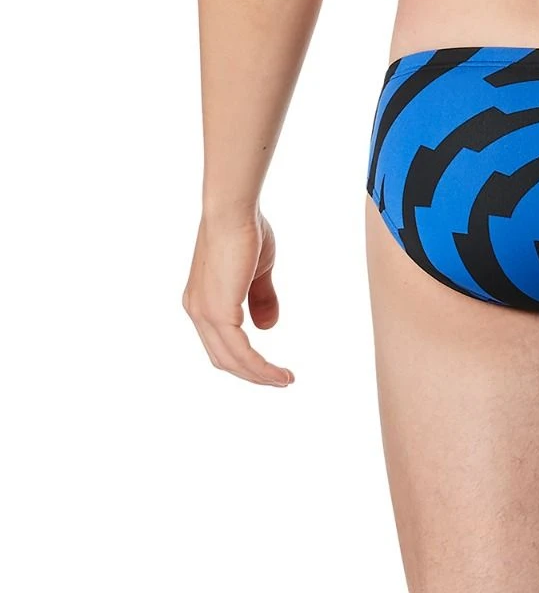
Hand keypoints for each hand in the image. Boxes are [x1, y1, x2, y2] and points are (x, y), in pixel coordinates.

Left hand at [182, 210, 294, 386]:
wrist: (234, 211)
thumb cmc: (245, 231)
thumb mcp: (258, 271)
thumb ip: (261, 298)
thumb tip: (267, 327)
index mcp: (203, 301)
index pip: (221, 342)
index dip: (246, 359)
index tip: (271, 367)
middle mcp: (198, 311)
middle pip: (223, 358)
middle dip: (253, 374)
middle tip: (280, 381)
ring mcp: (205, 314)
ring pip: (232, 360)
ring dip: (260, 375)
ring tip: (285, 381)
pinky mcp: (218, 313)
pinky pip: (241, 352)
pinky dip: (260, 367)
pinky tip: (277, 373)